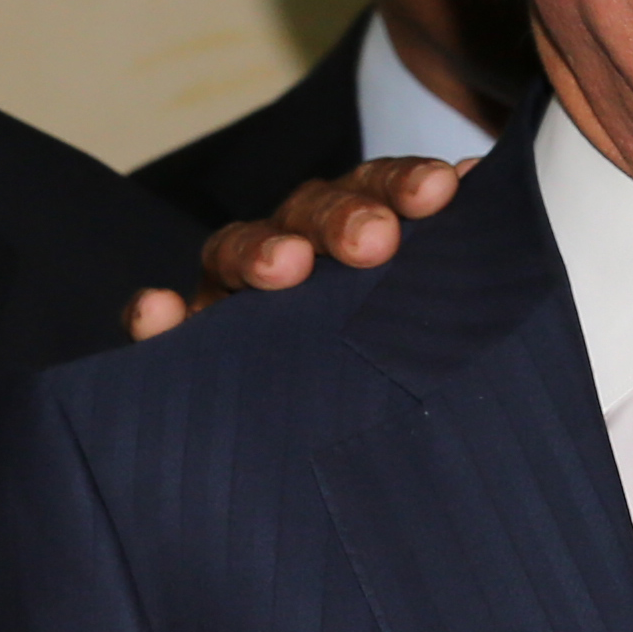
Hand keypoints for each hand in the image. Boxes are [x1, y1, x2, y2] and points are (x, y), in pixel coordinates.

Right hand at [122, 156, 475, 339]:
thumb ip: (451, 255)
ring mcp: (238, 295)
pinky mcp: (191, 345)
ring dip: (259, 252)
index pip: (378, 190)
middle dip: (342, 218)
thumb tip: (476, 177)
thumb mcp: (439, 311)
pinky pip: (163, 325)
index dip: (404, 183)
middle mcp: (298, 252)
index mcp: (360, 230)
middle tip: (375, 241)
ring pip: (237, 252)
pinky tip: (160, 310)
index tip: (440, 189)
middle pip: (310, 213)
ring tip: (285, 267)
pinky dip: (156, 316)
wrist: (365, 455)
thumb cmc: (412, 363)